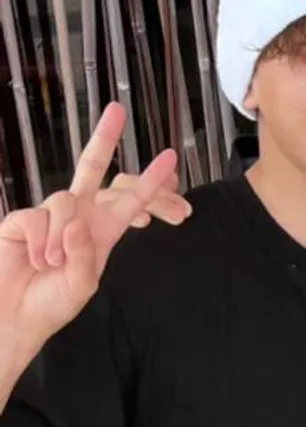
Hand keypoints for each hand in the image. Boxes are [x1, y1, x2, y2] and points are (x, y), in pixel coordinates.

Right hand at [0, 104, 179, 371]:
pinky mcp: (21, 219)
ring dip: (63, 236)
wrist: (14, 316)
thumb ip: (87, 254)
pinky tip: (36, 259)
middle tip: (117, 110)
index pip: (130, 199)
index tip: (170, 158)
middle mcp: (77, 216)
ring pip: (66, 201)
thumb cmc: (51, 303)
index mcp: (102, 230)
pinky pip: (37, 217)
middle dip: (104, 138)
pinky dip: (41, 241)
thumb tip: (78, 222)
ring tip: (53, 262)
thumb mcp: (82, 283)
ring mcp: (49, 215)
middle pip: (92, 168)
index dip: (151, 181)